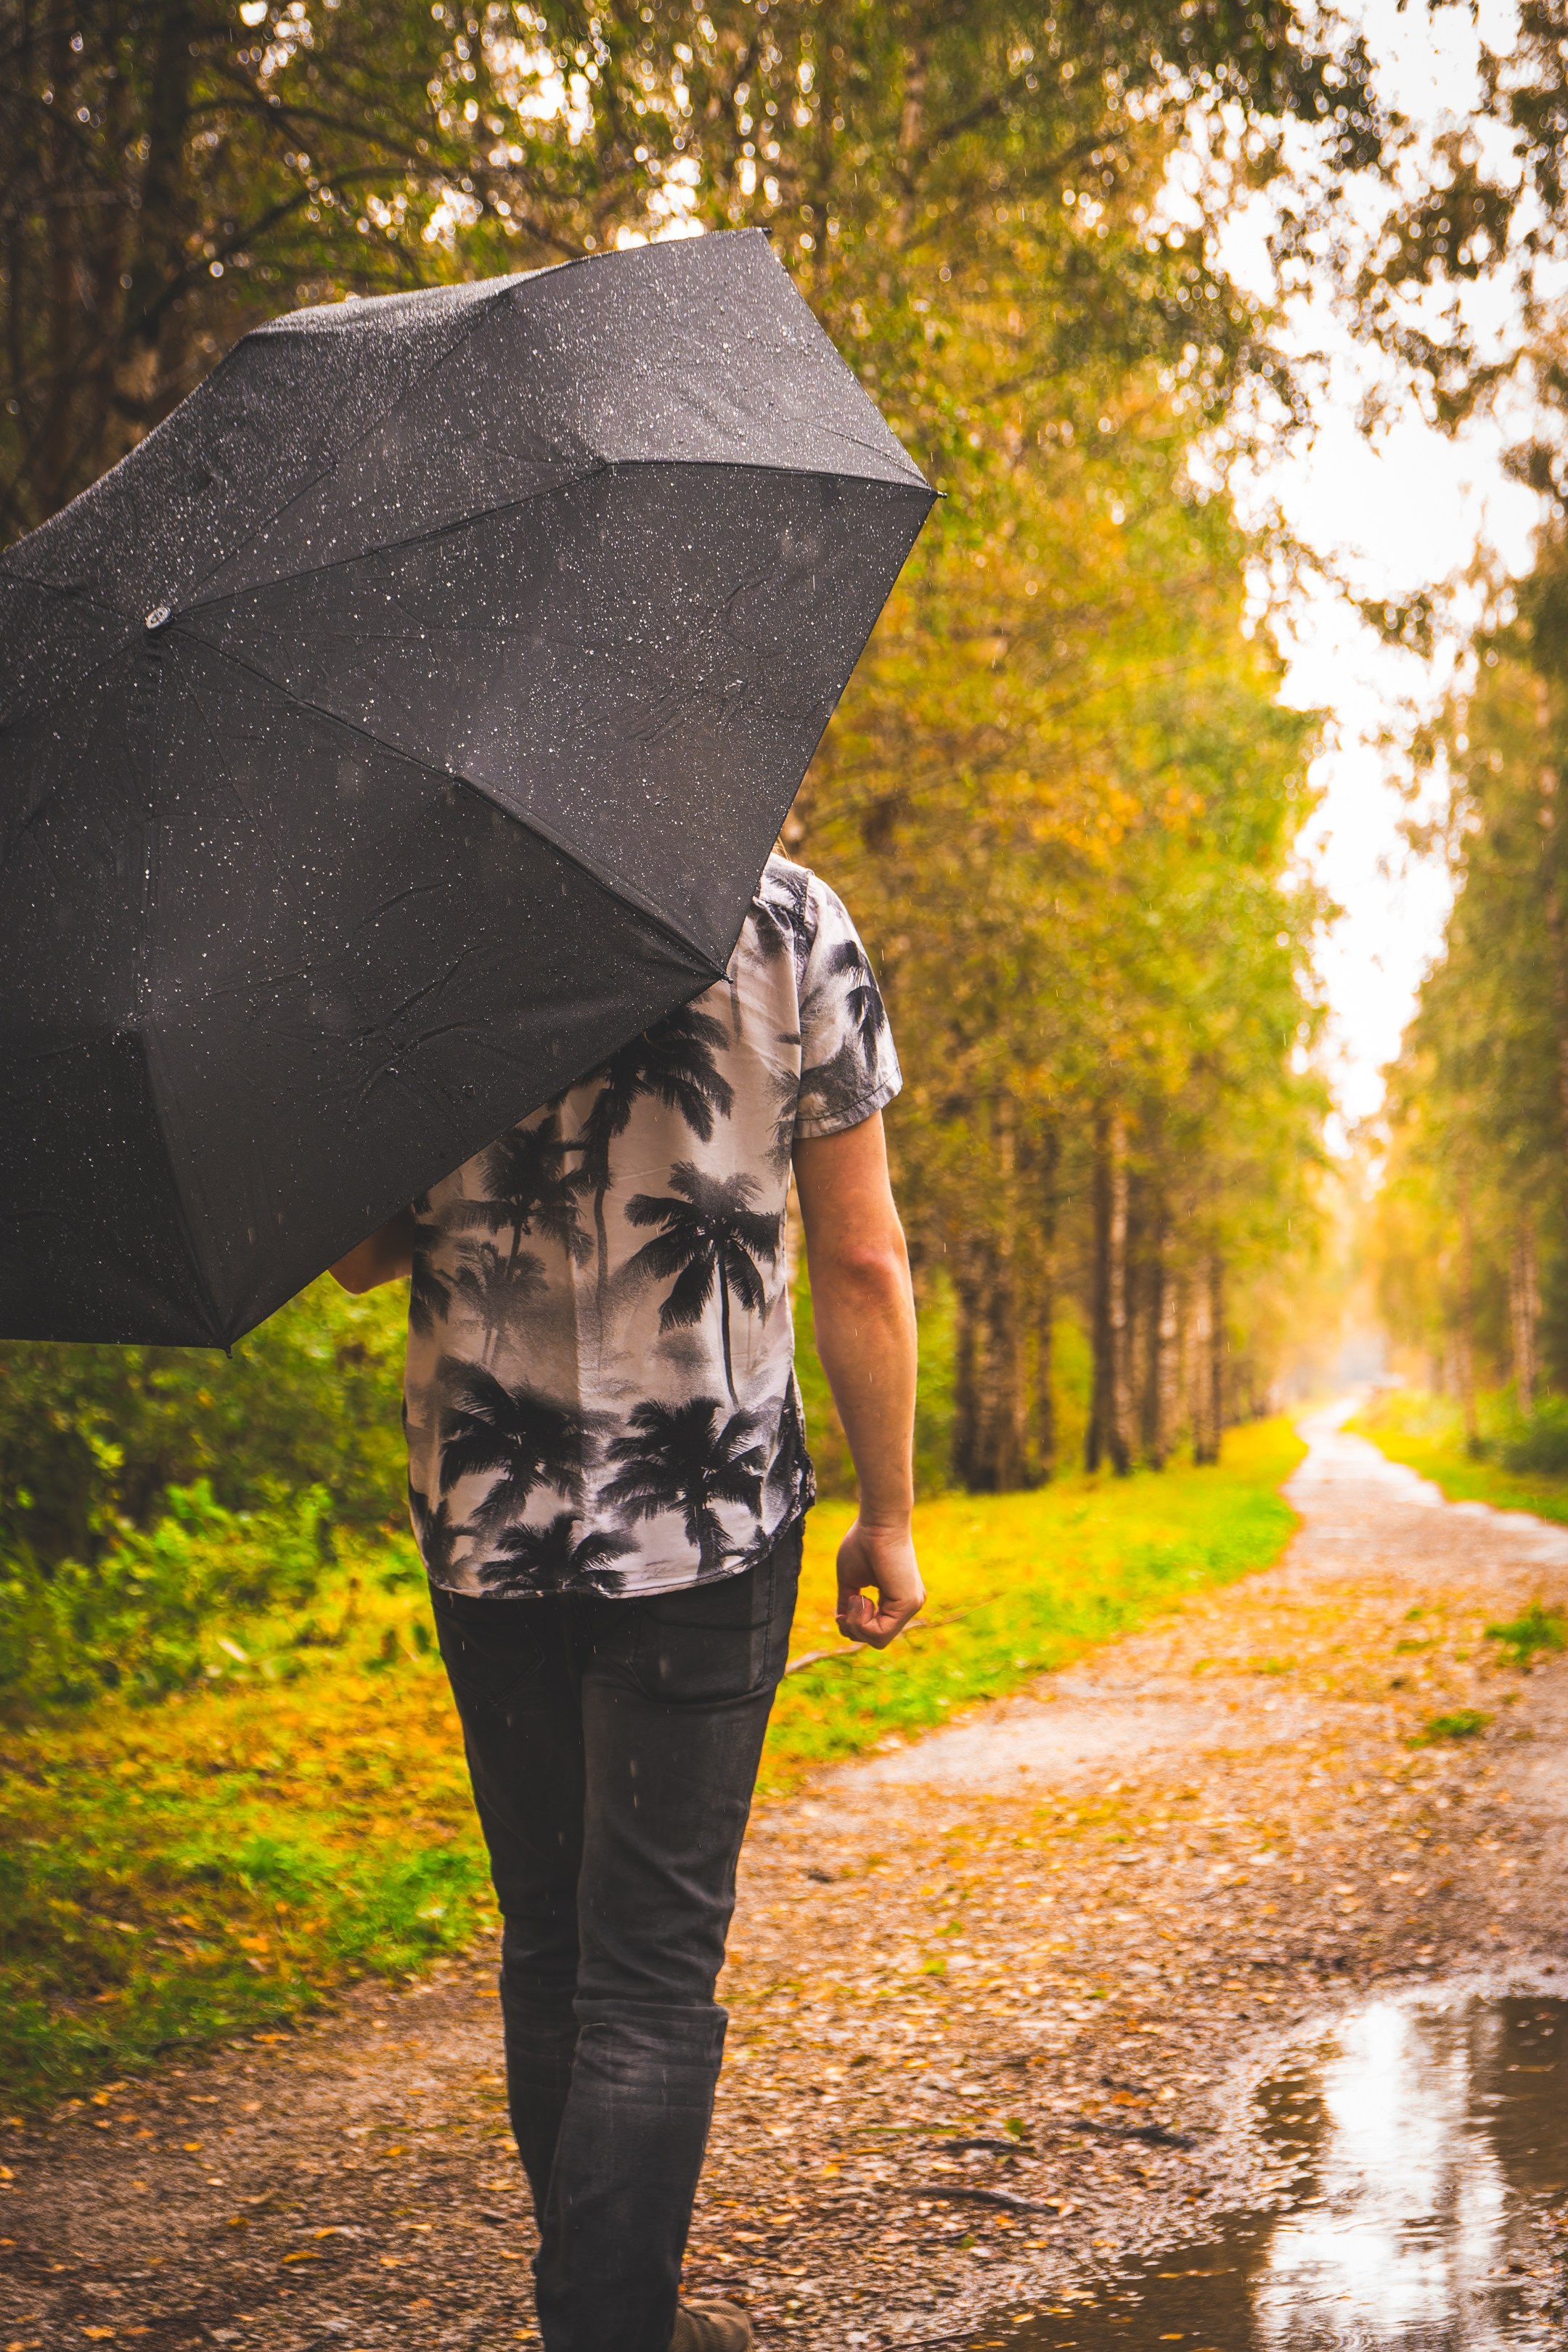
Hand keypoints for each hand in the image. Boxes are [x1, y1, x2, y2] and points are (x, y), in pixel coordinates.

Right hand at [835, 1518, 923, 1649]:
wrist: (877, 1522)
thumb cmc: (863, 1543)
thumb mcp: (851, 1580)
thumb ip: (849, 1603)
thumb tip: (842, 1622)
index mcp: (896, 1599)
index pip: (875, 1630)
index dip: (854, 1626)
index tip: (841, 1610)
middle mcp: (907, 1604)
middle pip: (876, 1639)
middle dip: (854, 1628)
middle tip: (848, 1602)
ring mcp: (910, 1605)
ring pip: (878, 1640)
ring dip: (857, 1624)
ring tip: (856, 1597)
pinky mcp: (908, 1603)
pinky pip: (880, 1633)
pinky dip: (862, 1621)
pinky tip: (861, 1598)